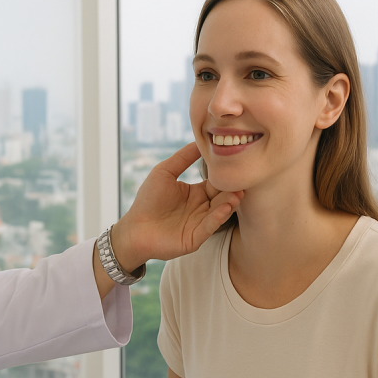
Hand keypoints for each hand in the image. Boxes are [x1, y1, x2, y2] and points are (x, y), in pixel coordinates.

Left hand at [113, 142, 242, 268]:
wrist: (134, 228)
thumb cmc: (148, 200)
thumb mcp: (165, 172)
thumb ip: (183, 157)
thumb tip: (200, 140)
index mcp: (196, 193)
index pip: (216, 182)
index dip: (224, 175)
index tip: (235, 163)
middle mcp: (201, 207)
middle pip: (222, 196)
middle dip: (232, 189)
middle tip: (243, 180)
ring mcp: (200, 223)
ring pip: (220, 211)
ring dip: (229, 203)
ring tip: (237, 194)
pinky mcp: (196, 237)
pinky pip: (209, 227)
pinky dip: (218, 218)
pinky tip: (224, 208)